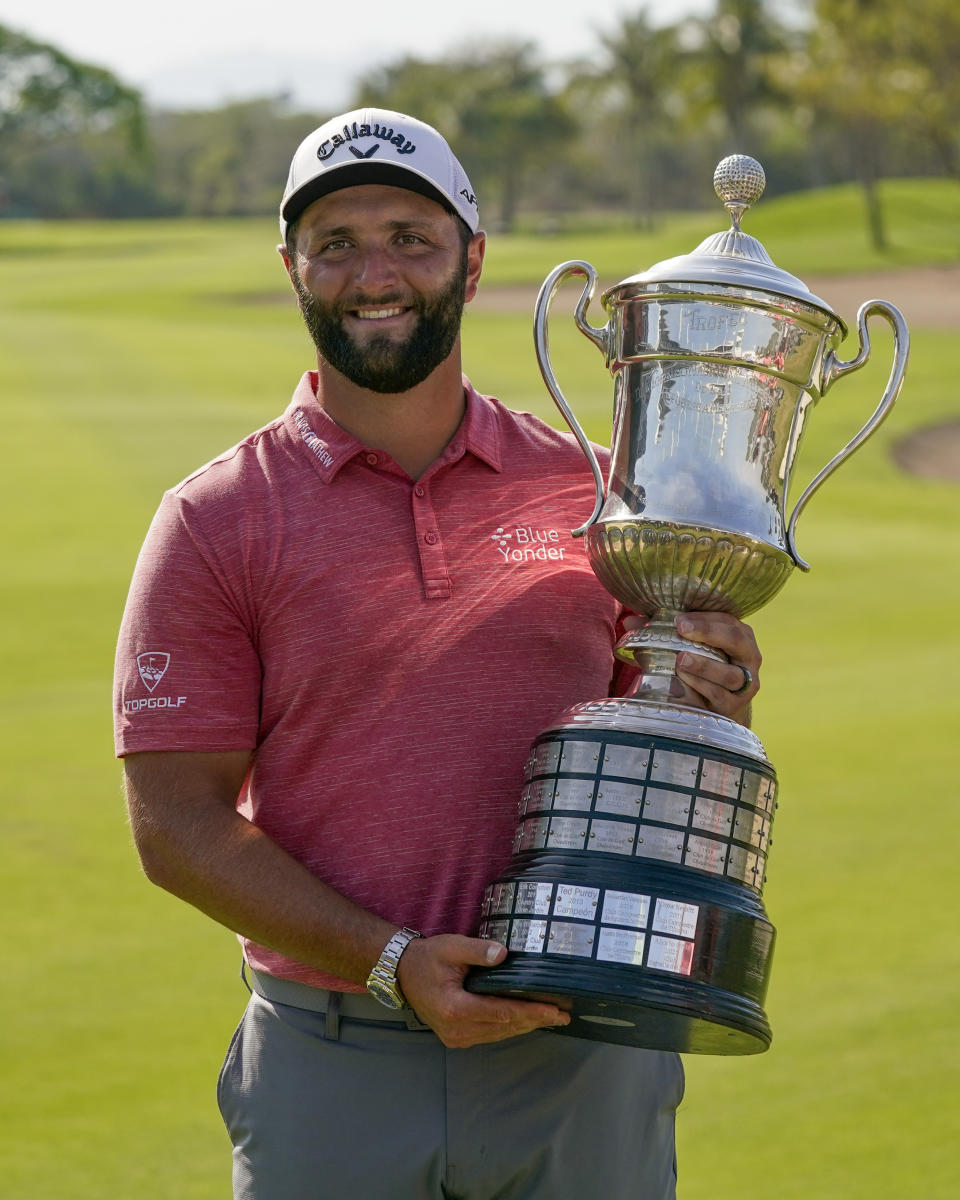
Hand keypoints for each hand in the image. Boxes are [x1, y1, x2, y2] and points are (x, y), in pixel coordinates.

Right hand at [396, 934, 569, 1048]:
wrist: (403, 973)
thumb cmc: (427, 958)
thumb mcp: (451, 947)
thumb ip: (478, 951)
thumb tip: (504, 954)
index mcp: (455, 1008)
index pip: (502, 1012)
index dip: (530, 1012)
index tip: (553, 1010)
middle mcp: (456, 1029)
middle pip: (505, 1027)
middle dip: (535, 1021)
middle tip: (563, 1015)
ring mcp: (456, 1037)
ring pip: (499, 1034)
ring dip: (525, 1026)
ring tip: (551, 1018)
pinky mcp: (457, 1038)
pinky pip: (490, 1034)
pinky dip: (510, 1028)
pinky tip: (526, 1021)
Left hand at [673, 611, 760, 722]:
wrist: (720, 704)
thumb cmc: (705, 664)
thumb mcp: (692, 645)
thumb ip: (664, 631)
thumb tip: (630, 623)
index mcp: (741, 634)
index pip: (726, 620)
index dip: (703, 619)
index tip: (678, 619)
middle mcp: (749, 656)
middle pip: (736, 640)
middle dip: (708, 632)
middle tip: (682, 630)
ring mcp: (746, 683)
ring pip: (729, 673)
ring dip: (704, 665)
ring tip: (680, 659)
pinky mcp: (735, 705)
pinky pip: (720, 695)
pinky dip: (701, 686)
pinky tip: (684, 680)